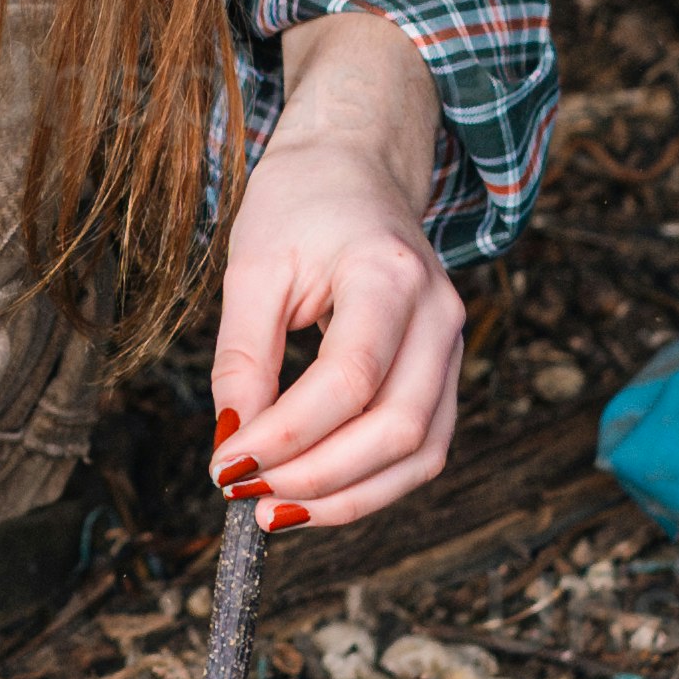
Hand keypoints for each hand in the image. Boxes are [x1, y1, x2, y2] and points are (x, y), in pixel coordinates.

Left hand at [210, 16, 466, 536]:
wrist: (357, 169)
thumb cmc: (302, 205)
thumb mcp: (253, 267)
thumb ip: (243, 356)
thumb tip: (232, 441)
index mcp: (391, 274)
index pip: (350, 378)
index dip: (287, 433)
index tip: (226, 462)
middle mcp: (439, 314)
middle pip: (399, 427)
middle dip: (318, 478)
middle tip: (244, 493)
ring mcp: (452, 346)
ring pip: (421, 452)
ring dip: (348, 497)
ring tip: (273, 510)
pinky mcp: (443, 372)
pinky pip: (422, 447)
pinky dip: (370, 483)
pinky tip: (312, 494)